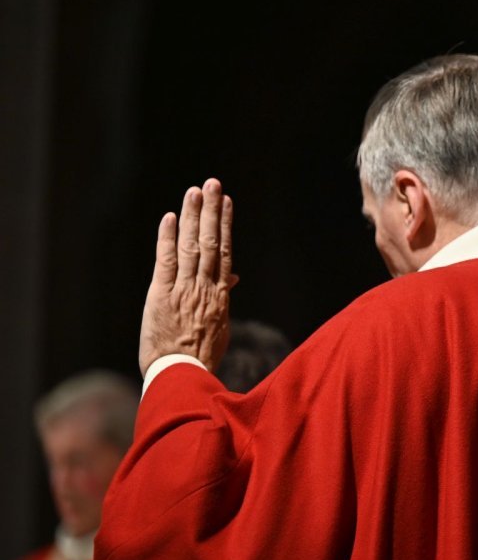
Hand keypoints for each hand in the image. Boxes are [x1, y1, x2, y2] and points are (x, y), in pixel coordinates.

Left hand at [138, 178, 236, 375]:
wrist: (182, 375)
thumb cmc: (200, 355)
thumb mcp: (220, 326)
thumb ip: (223, 297)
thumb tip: (233, 277)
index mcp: (220, 295)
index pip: (225, 252)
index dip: (225, 224)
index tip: (227, 202)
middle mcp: (205, 288)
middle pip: (210, 242)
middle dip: (212, 211)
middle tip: (213, 184)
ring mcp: (184, 290)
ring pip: (191, 247)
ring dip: (193, 217)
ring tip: (196, 191)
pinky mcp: (162, 296)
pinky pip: (166, 262)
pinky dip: (169, 239)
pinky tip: (171, 218)